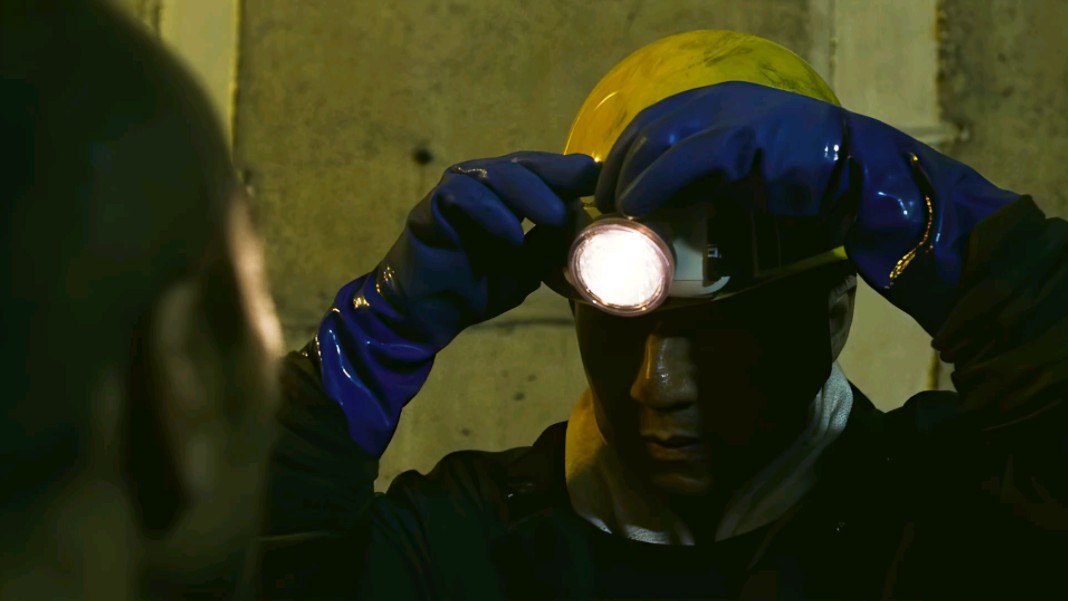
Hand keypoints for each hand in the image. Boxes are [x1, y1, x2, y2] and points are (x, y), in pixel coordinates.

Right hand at [380, 151, 598, 348]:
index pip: (547, 171)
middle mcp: (483, 183)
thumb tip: (594, 227)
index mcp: (509, 193)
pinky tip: (513, 236)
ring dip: (530, 194)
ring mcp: (456, 190)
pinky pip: (462, 197)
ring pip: (496, 174)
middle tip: (591, 186)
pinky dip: (491, 214)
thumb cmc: (479, 285)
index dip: (577, 174)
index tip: (611, 184)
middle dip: (561, 173)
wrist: (429, 314)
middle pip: (526, 164)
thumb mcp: (531, 266)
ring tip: (557, 218)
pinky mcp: (432, 208)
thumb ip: (554, 244)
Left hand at [597, 81, 1018, 332]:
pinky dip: (652, 186)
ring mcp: (730, 115)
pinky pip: (681, 160)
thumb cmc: (803, 185)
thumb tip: (665, 210)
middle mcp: (717, 101)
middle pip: (644, 131)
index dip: (622, 158)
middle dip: (616, 171)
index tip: (607, 193)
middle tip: (604, 212)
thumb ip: (706, 178)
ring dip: (628, 182)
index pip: (649, 123)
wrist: (860, 179)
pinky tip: (638, 208)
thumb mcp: (743, 174)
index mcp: (716, 104)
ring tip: (617, 217)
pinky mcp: (742, 138)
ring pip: (655, 143)